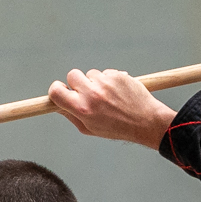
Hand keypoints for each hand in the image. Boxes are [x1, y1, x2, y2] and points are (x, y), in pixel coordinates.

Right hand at [47, 68, 176, 146]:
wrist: (145, 121)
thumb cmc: (116, 128)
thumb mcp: (89, 128)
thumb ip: (71, 115)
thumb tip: (58, 105)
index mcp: (82, 109)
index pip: (56, 91)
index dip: (56, 90)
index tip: (60, 92)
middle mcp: (92, 93)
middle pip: (72, 75)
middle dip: (76, 83)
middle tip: (85, 92)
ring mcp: (105, 82)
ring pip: (90, 74)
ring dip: (94, 82)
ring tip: (106, 96)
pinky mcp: (117, 75)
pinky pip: (105, 73)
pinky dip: (108, 80)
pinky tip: (116, 92)